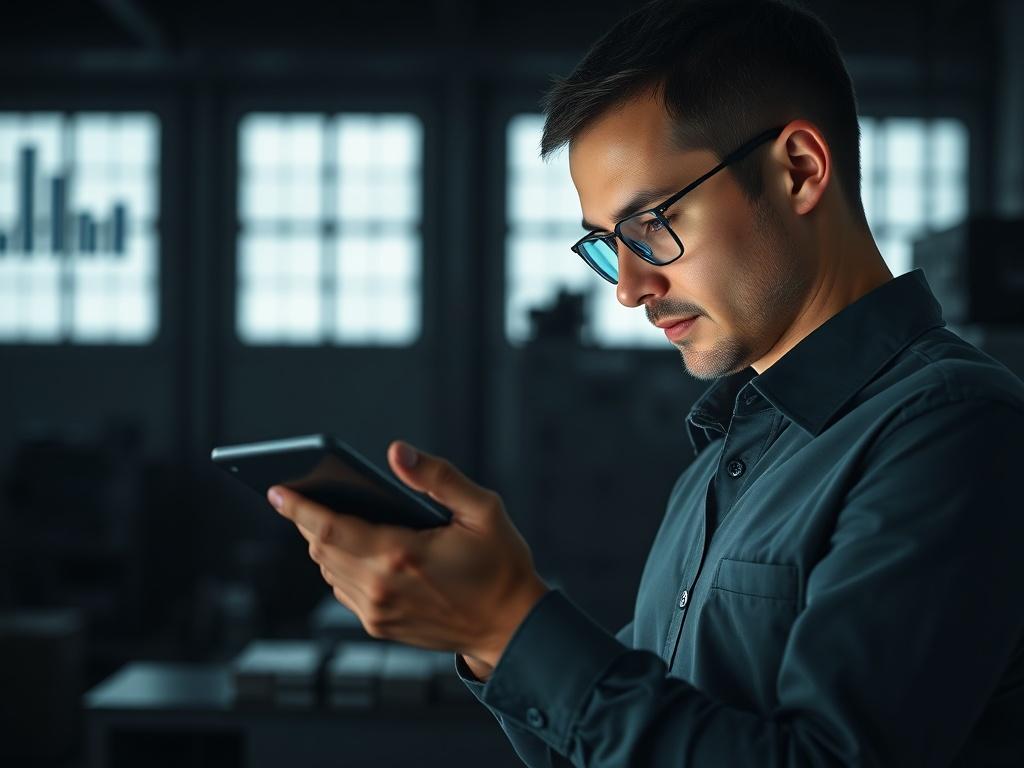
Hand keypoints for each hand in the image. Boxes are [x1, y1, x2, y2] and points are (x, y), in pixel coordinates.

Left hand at [268, 440, 548, 667]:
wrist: (511, 627)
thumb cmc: (501, 563)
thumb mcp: (483, 510)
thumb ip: (437, 477)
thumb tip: (396, 452)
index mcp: (402, 554)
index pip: (330, 527)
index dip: (299, 507)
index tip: (276, 489)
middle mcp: (382, 587)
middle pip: (321, 548)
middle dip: (307, 519)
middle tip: (299, 493)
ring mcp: (378, 612)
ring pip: (328, 570)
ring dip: (322, 543)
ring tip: (324, 516)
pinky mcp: (379, 626)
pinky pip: (343, 589)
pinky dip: (338, 565)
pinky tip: (351, 547)